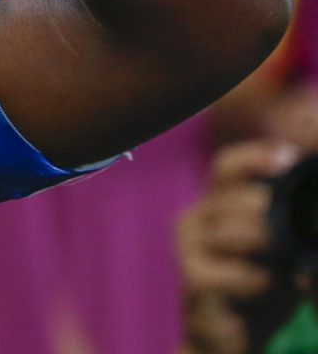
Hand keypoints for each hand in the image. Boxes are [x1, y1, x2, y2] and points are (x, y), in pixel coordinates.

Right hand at [179, 139, 301, 353]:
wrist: (233, 339)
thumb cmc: (261, 286)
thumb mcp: (280, 248)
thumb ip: (288, 220)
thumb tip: (312, 190)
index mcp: (215, 205)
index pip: (227, 166)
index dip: (255, 158)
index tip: (289, 159)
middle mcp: (195, 222)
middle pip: (230, 199)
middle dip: (267, 211)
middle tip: (288, 235)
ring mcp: (188, 254)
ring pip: (228, 234)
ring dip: (266, 248)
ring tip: (282, 269)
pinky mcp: (193, 287)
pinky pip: (228, 276)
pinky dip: (257, 283)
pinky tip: (266, 288)